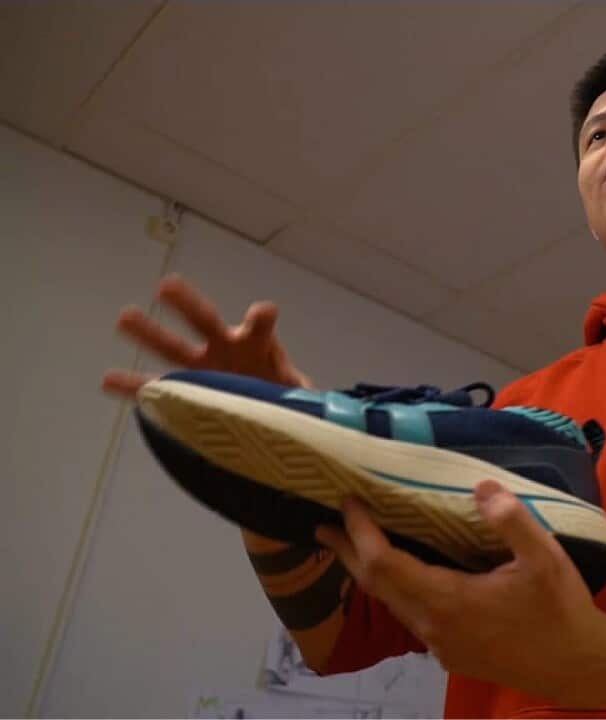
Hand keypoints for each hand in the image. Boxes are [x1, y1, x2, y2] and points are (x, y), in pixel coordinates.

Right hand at [102, 274, 311, 397]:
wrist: (272, 414)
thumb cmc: (287, 395)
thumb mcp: (304, 396)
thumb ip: (312, 397)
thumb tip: (336, 408)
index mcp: (258, 344)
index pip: (260, 324)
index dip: (260, 317)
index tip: (262, 312)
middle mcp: (227, 348)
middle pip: (206, 321)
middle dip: (188, 304)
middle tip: (167, 285)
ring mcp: (205, 367)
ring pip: (174, 348)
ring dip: (149, 333)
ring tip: (124, 317)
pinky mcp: (189, 390)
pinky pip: (156, 388)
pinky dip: (134, 386)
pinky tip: (109, 380)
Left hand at [315, 480, 605, 711]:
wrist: (579, 667)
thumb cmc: (561, 610)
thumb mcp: (544, 557)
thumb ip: (509, 520)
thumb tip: (480, 487)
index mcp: (447, 600)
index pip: (384, 564)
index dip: (360, 533)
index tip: (348, 503)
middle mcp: (434, 626)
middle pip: (376, 586)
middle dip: (349, 552)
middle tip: (326, 522)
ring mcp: (442, 645)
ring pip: (393, 604)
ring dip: (372, 572)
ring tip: (360, 545)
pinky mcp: (454, 654)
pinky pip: (413, 617)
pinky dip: (397, 590)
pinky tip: (409, 577)